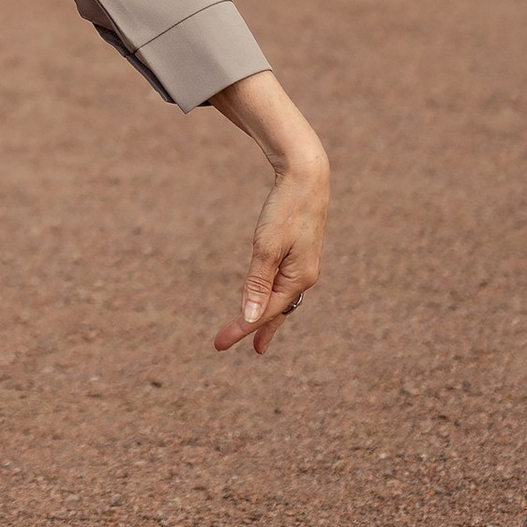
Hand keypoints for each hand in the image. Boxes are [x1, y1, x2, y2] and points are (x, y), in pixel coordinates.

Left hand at [205, 70, 329, 355]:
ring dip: (269, 315)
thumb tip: (251, 317)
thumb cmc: (286, 209)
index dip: (241, 328)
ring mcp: (304, 264)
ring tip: (258, 332)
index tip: (218, 344)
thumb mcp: (266, 246)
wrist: (307, 176)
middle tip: (244, 349)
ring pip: (283, 298)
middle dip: (259, 329)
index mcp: (299, 279)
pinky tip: (271, 297)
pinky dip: (275, 296)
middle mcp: (305, 276)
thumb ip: (257, 283)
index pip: (265, 312)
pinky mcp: (300, 252)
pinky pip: (285, 284)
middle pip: (278, 311)